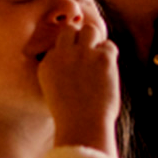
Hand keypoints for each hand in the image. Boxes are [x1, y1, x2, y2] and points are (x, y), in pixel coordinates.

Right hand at [38, 19, 119, 156]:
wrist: (83, 127)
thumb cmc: (72, 117)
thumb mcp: (56, 92)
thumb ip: (63, 73)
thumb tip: (78, 61)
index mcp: (47, 64)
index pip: (58, 45)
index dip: (69, 53)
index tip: (76, 66)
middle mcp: (62, 55)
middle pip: (70, 30)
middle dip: (80, 39)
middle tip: (89, 57)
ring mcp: (82, 54)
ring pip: (90, 30)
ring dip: (96, 41)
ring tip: (99, 61)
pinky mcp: (102, 58)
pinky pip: (109, 45)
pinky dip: (110, 56)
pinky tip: (108, 72)